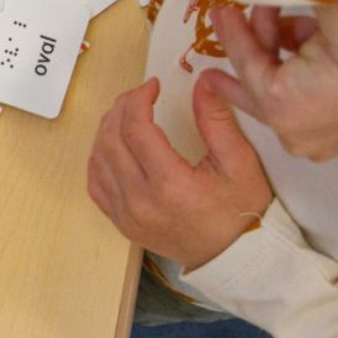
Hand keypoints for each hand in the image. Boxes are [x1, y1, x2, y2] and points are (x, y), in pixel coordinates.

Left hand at [87, 74, 273, 268]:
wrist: (233, 257)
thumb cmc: (241, 211)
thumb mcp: (240, 162)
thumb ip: (217, 120)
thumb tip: (203, 81)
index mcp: (171, 185)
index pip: (136, 129)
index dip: (139, 100)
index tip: (152, 86)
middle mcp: (141, 201)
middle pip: (112, 140)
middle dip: (121, 109)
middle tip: (138, 95)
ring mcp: (126, 215)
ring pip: (98, 160)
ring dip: (106, 130)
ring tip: (125, 113)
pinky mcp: (121, 223)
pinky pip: (96, 184)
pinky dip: (98, 158)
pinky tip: (113, 143)